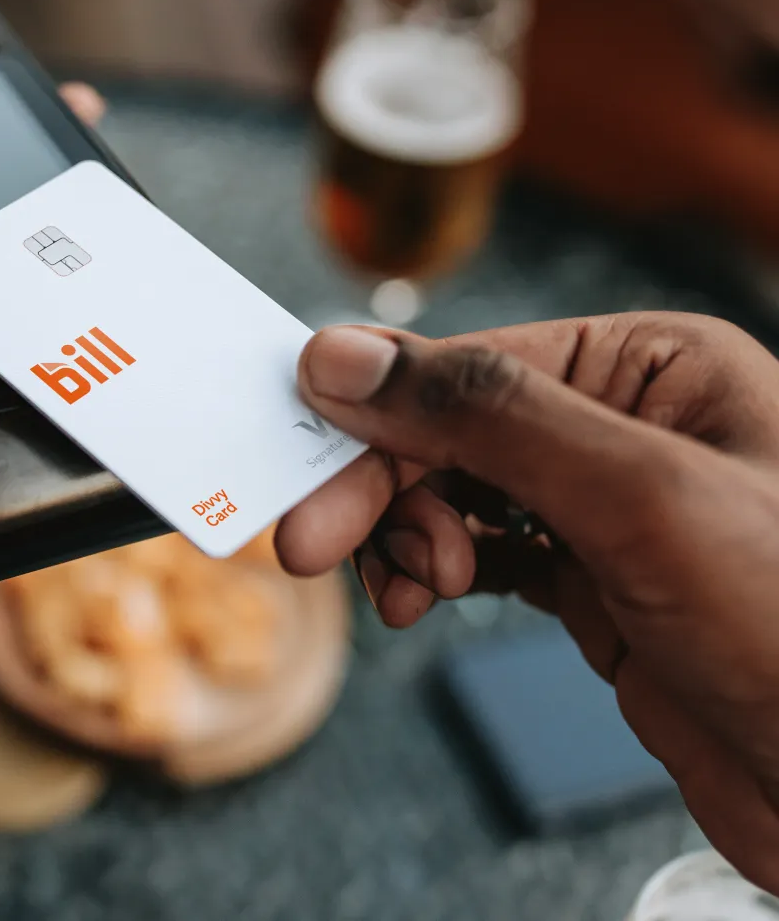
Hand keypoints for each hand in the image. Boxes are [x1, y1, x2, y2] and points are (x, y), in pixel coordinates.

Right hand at [276, 313, 778, 891]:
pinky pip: (477, 552)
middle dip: (380, 489)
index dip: (375, 422)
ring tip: (411, 591)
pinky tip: (417, 600)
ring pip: (452, 491)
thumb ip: (486, 414)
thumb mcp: (636, 497)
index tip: (304, 480)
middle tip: (314, 547)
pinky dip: (430, 570)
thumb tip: (343, 357)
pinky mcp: (593, 583)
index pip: (469, 370)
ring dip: (404, 535)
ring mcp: (606, 509)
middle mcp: (624, 424)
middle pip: (449, 429)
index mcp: (653, 366)